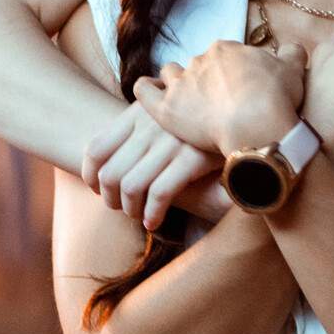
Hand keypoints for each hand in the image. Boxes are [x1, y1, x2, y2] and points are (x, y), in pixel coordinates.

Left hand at [82, 102, 219, 231]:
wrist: (243, 114)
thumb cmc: (199, 122)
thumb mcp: (164, 115)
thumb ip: (138, 131)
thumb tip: (108, 166)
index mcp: (138, 112)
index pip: (96, 149)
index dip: (90, 176)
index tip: (98, 190)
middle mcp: (150, 124)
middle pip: (110, 173)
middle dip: (111, 199)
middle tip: (121, 208)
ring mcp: (170, 140)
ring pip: (130, 187)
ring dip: (130, 210)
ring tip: (140, 216)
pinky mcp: (192, 157)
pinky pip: (159, 194)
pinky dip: (152, 214)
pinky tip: (154, 222)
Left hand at [135, 41, 306, 154]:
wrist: (258, 128)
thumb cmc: (277, 100)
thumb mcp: (293, 69)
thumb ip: (292, 54)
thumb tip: (292, 49)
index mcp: (226, 50)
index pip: (223, 56)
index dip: (230, 73)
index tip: (239, 90)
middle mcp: (200, 61)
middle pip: (198, 66)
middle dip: (206, 81)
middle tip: (220, 104)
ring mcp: (180, 84)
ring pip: (170, 74)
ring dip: (176, 83)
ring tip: (188, 102)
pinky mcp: (166, 109)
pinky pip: (143, 91)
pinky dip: (146, 90)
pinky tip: (152, 96)